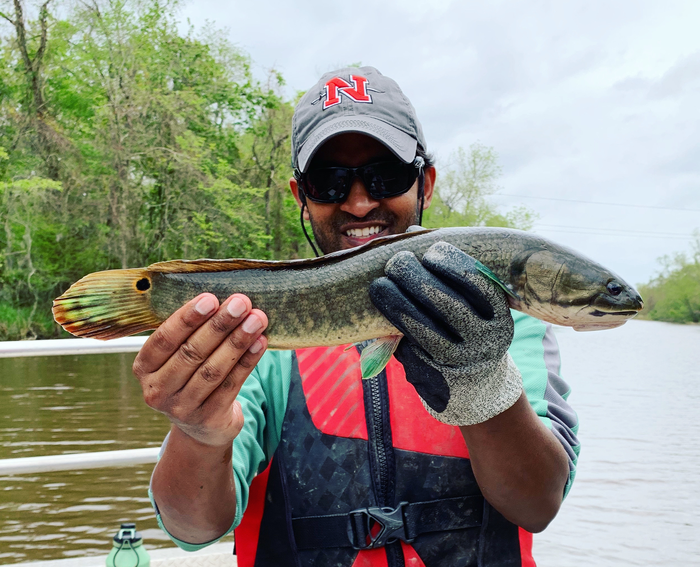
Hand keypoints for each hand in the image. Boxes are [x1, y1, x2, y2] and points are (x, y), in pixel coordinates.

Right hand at [132, 293, 267, 446]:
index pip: (163, 340)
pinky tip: (260, 342)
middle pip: (191, 353)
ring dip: (238, 341)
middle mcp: (158, 390)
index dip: (187, 318)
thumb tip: (221, 296)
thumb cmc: (190, 375)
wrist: (202, 425)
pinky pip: (231, 384)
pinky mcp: (209, 418)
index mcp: (144, 368)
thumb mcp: (177, 357)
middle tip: (241, 302)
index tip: (210, 298)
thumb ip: (189, 331)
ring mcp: (182, 408)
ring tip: (257, 319)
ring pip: (213, 369)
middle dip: (219, 325)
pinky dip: (248, 361)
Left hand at [369, 241, 521, 425]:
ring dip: (396, 305)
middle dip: (416, 279)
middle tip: (394, 262)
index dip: (451, 264)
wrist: (477, 390)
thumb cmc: (467, 331)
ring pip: (425, 332)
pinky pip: (411, 352)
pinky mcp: (437, 383)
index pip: (478, 286)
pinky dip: (394, 334)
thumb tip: (414, 233)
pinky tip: (382, 318)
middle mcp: (485, 342)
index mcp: (498, 317)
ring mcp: (462, 365)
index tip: (429, 251)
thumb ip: (446, 271)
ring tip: (378, 286)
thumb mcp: (470, 305)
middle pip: (448, 306)